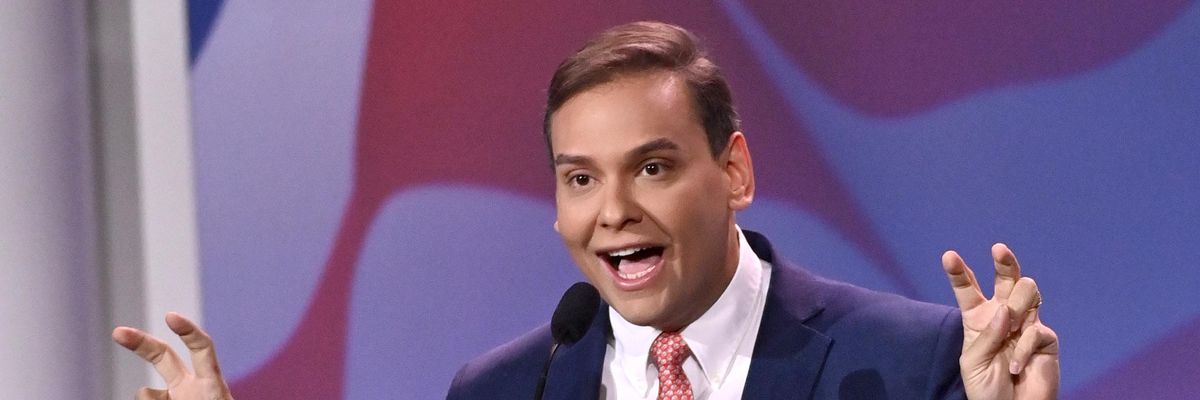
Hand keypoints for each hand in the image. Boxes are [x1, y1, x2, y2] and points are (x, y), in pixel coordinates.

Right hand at [112, 312, 232, 399]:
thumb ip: (170, 396)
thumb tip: (143, 390)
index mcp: (211, 385)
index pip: (202, 348)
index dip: (188, 331)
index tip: (170, 317)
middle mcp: (191, 386)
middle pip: (163, 355)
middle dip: (140, 342)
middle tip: (116, 332)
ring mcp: (175, 397)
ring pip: (146, 393)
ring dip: (149, 398)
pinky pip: (148, 398)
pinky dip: (152, 399)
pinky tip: (160, 399)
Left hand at [942, 244, 1058, 399]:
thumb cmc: (986, 388)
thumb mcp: (973, 361)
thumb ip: (986, 335)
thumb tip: (1005, 310)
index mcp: (978, 318)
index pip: (968, 289)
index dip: (959, 272)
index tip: (949, 256)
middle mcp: (1002, 316)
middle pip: (1006, 278)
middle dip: (1004, 261)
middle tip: (998, 249)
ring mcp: (1026, 324)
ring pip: (1028, 292)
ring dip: (1018, 306)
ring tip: (1011, 326)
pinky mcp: (1046, 339)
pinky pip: (1037, 330)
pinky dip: (1024, 348)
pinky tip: (1015, 366)